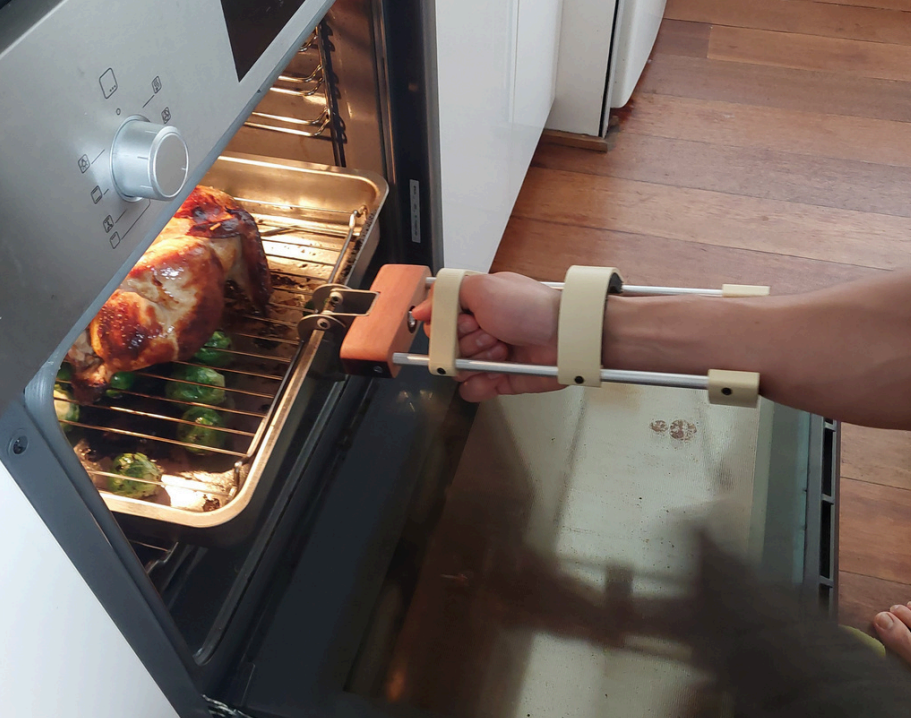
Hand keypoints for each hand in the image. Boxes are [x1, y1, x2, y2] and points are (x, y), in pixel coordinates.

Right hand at [411, 272, 561, 401]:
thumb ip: (446, 294)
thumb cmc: (532, 307)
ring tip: (501, 351)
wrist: (564, 335)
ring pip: (457, 371)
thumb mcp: (483, 287)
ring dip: (475, 363)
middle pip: (446, 348)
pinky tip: (494, 374)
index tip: (466, 320)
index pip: (439, 322)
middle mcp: (480, 331)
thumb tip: (420, 308)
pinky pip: (472, 390)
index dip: (447, 326)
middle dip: (466, 343)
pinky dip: (479, 385)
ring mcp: (488, 357)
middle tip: (490, 334)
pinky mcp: (499, 380)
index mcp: (474, 306)